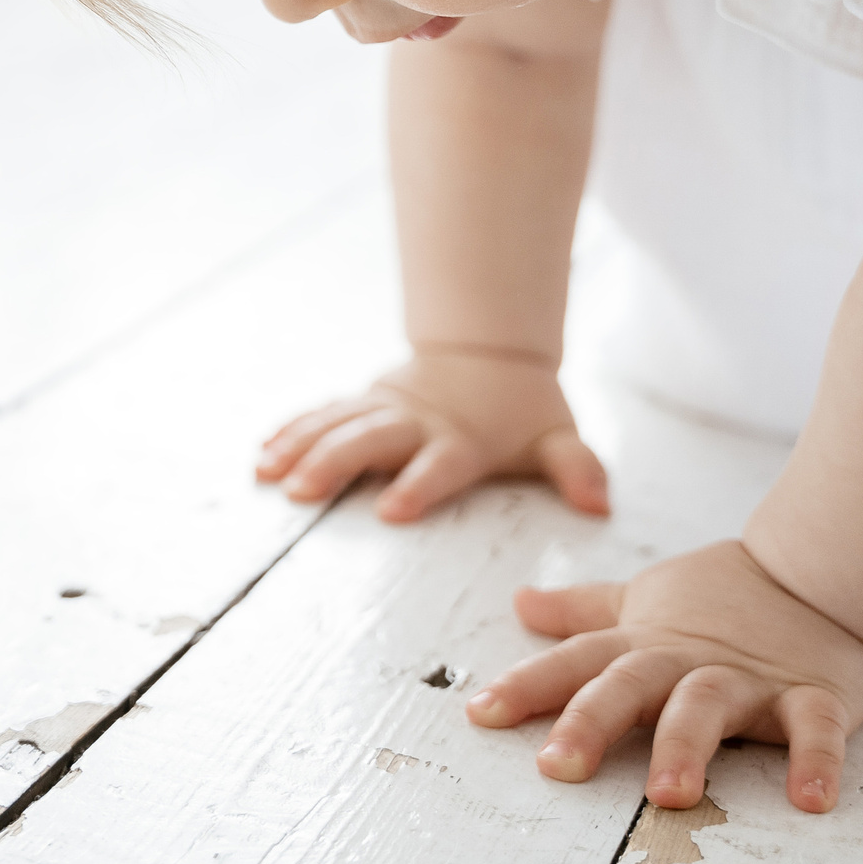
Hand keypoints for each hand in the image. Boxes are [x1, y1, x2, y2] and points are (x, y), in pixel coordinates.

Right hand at [256, 353, 608, 520]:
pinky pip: (324, 413)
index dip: (419, 485)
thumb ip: (577, 469)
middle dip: (335, 462)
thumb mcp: (559, 436)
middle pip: (373, 441)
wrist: (488, 352)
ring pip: (339, 424)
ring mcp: (386, 407)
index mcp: (464, 437)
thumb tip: (599, 504)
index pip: (442, 463)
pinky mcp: (365, 401)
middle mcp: (418, 420)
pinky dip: (293, 429)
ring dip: (302, 446)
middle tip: (301, 489)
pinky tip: (262, 452)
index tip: (391, 511)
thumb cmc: (523, 410)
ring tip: (267, 473)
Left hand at [466, 540, 862, 812]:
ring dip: (686, 746)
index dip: (527, 686)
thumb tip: (520, 604)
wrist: (828, 570)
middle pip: (628, 685)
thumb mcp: (646, 602)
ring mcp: (750, 678)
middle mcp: (686, 661)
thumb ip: (584, 612)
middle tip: (556, 765)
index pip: (575, 663)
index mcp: (644, 645)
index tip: (479, 714)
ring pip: (708, 706)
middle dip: (590, 721)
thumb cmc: (729, 597)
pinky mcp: (815, 695)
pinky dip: (817, 759)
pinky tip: (811, 798)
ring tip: (668, 794)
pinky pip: (816, 728)